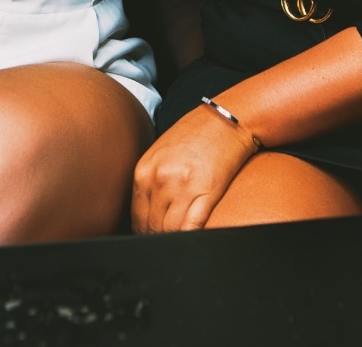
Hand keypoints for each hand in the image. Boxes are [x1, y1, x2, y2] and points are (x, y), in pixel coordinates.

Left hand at [131, 103, 259, 232]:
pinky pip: (192, 227)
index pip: (136, 216)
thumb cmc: (194, 135)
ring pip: (170, 231)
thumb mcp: (160, 153)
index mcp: (144, 170)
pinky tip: (192, 238)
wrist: (226, 120)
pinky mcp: (207, 192)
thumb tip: (145, 214)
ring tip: (179, 241)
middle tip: (165, 242)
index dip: (143, 232)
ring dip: (173, 239)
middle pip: (151, 227)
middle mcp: (160, 179)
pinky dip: (190, 237)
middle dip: (157, 238)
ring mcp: (183, 187)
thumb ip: (149, 181)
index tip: (151, 237)